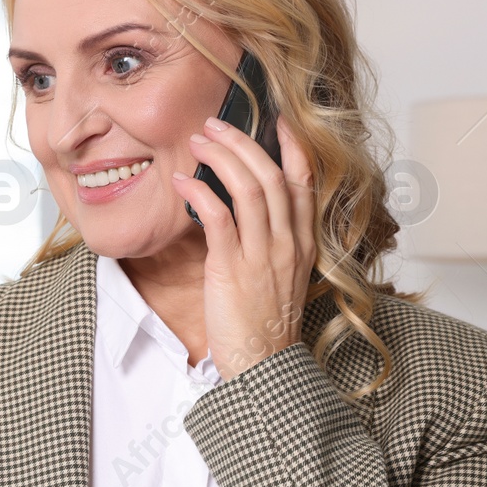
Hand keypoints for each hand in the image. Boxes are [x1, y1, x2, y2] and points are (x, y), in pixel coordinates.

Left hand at [170, 114, 316, 380]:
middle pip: (273, 175)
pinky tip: (183, 182)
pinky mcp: (233, 269)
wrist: (264, 365)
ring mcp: (263, 255)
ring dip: (222, 158)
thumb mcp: (279, 277)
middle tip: (216, 124)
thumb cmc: (265, 325)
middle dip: (244, 142)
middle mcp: (288, 243)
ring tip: (197, 141)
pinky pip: (219, 218)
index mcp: (302, 243)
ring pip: (251, 189)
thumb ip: (271, 244)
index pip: (304, 182)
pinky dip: (201, 193)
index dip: (291, 146)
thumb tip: (244, 214)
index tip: (277, 120)